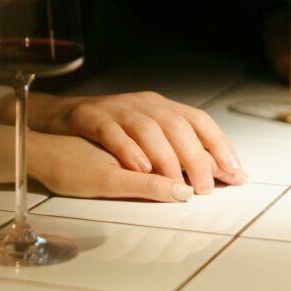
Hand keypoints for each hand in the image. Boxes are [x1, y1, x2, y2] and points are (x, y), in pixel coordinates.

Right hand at [0, 91, 245, 194]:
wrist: (55, 121)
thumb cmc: (104, 136)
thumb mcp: (144, 139)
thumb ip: (176, 153)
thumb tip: (217, 174)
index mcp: (159, 106)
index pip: (198, 120)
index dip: (219, 145)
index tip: (234, 173)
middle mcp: (141, 103)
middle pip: (177, 125)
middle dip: (195, 158)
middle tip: (205, 187)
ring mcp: (114, 108)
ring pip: (147, 128)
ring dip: (165, 157)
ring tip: (175, 183)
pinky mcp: (88, 116)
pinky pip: (110, 131)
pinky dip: (127, 149)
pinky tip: (138, 169)